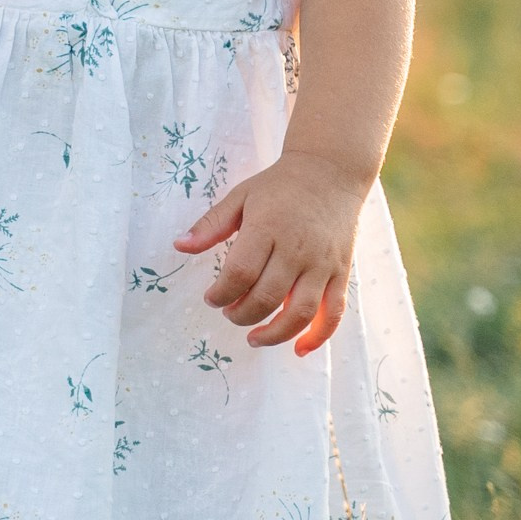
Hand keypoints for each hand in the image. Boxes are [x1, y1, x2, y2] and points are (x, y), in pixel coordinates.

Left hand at [176, 156, 368, 352]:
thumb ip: (211, 224)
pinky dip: (318, 336)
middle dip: (241, 314)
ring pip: (300, 313)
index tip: (211, 298)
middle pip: (266, 297)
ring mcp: (322, 264)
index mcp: (267, 228)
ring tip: (254, 338)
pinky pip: (333, 313)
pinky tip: (298, 349)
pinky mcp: (341, 272)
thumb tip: (179, 246)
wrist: (331, 171)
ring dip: (274, 334)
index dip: (220, 294)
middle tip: (229, 313)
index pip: (240, 273)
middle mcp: (296, 249)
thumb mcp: (240, 196)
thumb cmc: (280, 185)